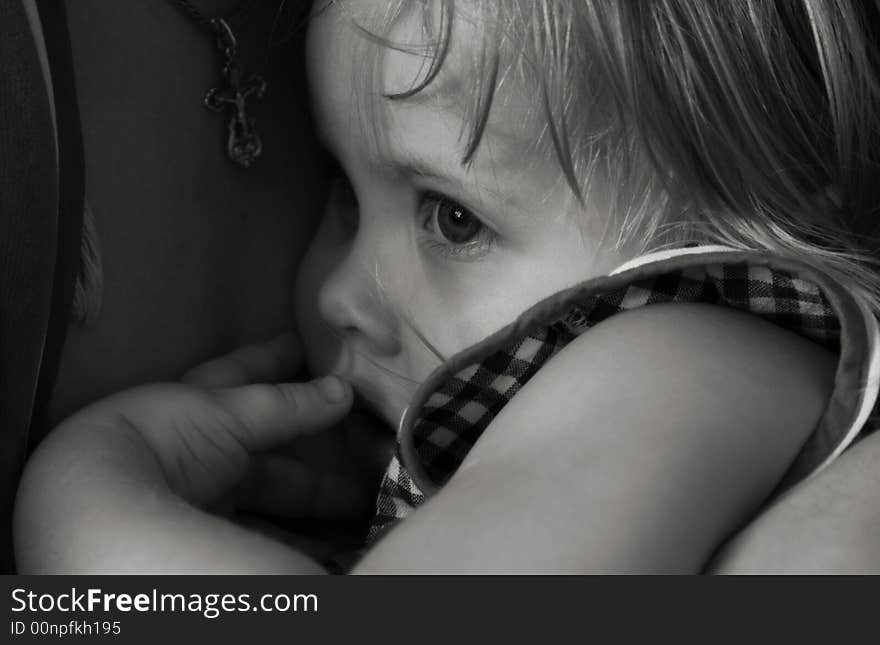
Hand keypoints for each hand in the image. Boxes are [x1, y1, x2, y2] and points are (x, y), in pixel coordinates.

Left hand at [180, 333, 393, 526]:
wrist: (101, 512)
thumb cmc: (165, 445)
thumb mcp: (229, 415)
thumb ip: (286, 404)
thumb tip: (342, 388)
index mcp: (192, 409)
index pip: (240, 377)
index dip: (273, 360)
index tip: (303, 345)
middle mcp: (193, 455)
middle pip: (263, 453)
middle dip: (312, 454)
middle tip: (362, 450)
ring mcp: (199, 502)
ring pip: (267, 498)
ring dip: (311, 501)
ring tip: (361, 504)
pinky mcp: (205, 542)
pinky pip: (261, 535)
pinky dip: (296, 537)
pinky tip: (329, 542)